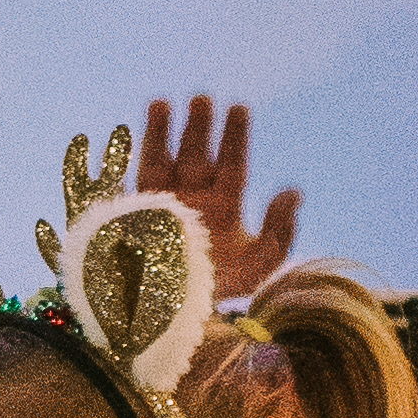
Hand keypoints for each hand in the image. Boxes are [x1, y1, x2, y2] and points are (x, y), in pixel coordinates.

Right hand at [136, 95, 300, 303]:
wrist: (177, 319)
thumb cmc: (222, 292)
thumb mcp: (260, 266)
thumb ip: (281, 231)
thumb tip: (294, 191)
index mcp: (224, 206)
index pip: (231, 163)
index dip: (235, 135)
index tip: (238, 107)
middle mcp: (192, 199)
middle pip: (196, 154)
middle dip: (199, 126)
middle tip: (202, 98)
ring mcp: (160, 205)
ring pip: (160, 159)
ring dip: (160, 131)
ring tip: (162, 102)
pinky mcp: (131, 216)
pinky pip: (128, 182)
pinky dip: (125, 161)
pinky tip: (123, 137)